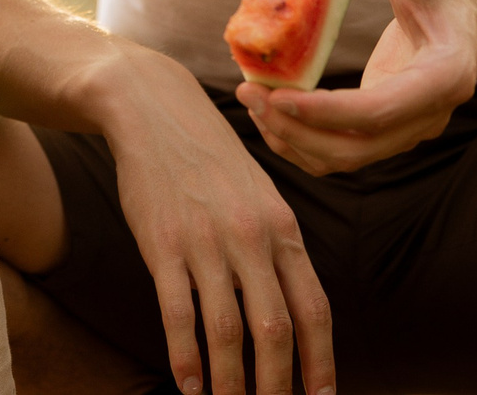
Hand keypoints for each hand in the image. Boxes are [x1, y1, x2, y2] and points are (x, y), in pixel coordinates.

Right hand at [101, 46, 336, 394]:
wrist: (155, 110)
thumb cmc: (211, 160)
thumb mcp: (260, 196)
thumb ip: (279, 249)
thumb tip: (295, 312)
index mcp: (283, 228)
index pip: (314, 309)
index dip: (321, 361)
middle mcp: (251, 238)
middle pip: (276, 331)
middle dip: (278, 387)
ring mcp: (206, 242)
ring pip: (228, 332)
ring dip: (230, 383)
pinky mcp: (162, 245)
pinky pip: (178, 315)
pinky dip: (185, 358)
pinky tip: (187, 385)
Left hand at [234, 0, 476, 177]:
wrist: (475, 21)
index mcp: (445, 76)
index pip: (382, 110)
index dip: (328, 112)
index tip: (279, 95)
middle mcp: (428, 116)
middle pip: (358, 148)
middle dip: (297, 129)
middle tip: (248, 92)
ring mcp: (407, 130)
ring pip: (345, 159)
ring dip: (292, 139)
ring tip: (251, 97)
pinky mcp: (386, 132)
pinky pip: (340, 153)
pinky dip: (301, 141)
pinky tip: (270, 110)